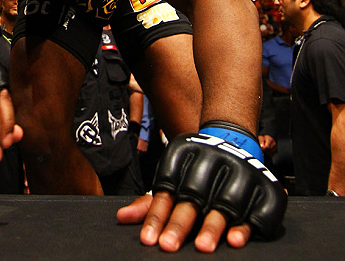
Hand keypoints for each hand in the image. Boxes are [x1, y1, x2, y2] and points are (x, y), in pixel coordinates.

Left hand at [117, 131, 286, 252]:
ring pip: (224, 203)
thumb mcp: (170, 179)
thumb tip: (122, 217)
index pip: (166, 188)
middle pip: (193, 196)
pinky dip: (246, 226)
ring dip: (213, 226)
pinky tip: (234, 239)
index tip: (149, 239)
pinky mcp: (263, 186)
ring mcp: (239, 172)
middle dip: (180, 223)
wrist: (233, 138)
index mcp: (183, 155)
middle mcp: (211, 161)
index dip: (157, 215)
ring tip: (201, 247)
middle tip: (168, 245)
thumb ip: (149, 202)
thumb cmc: (194, 169)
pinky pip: (257, 208)